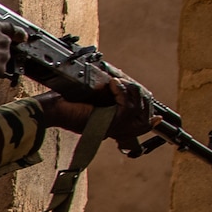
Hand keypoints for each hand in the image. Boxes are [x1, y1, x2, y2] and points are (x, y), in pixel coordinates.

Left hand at [40, 72, 155, 142]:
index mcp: (112, 125)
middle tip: (122, 83)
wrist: (51, 109)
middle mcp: (114, 129)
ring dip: (128, 91)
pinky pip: (127, 107)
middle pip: (144, 116)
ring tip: (115, 83)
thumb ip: (109, 92)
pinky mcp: (109, 124)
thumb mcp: (92, 94)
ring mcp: (112, 128)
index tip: (160, 116)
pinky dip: (122, 92)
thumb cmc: (65, 100)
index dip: (151, 119)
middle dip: (138, 95)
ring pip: (137, 109)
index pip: (141, 125)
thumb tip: (121, 81)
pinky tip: (112, 85)